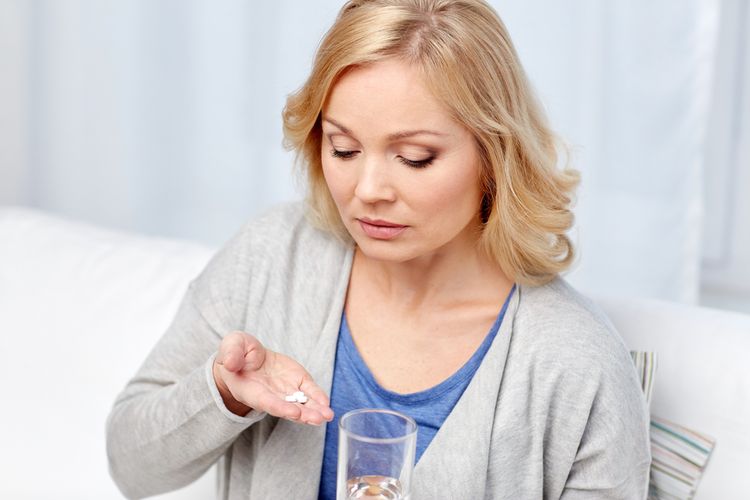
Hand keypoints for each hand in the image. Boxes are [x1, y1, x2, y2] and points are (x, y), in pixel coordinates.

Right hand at [212, 331, 333, 424]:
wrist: (247, 356)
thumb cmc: (236, 353)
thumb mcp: (231, 347)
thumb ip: (231, 354)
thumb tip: (231, 363)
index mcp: (250, 390)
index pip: (266, 401)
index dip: (279, 407)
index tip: (293, 412)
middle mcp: (269, 395)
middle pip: (287, 408)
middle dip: (303, 414)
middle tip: (318, 418)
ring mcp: (284, 390)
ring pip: (300, 404)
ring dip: (314, 411)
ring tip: (327, 415)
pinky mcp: (296, 382)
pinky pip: (308, 391)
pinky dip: (317, 397)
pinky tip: (326, 403)